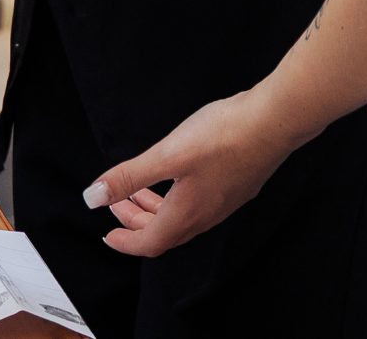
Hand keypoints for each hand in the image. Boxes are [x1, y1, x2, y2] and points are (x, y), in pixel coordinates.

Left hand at [84, 88, 309, 259]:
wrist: (273, 122)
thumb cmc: (222, 137)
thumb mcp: (167, 155)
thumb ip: (129, 176)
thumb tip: (92, 198)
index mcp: (186, 214)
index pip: (149, 243)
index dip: (125, 242)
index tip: (107, 234)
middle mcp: (206, 216)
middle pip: (164, 233)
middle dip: (136, 222)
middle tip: (116, 203)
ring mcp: (223, 203)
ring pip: (182, 219)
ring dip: (155, 210)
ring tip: (139, 189)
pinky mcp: (235, 187)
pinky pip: (197, 206)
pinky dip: (175, 200)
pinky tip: (175, 178)